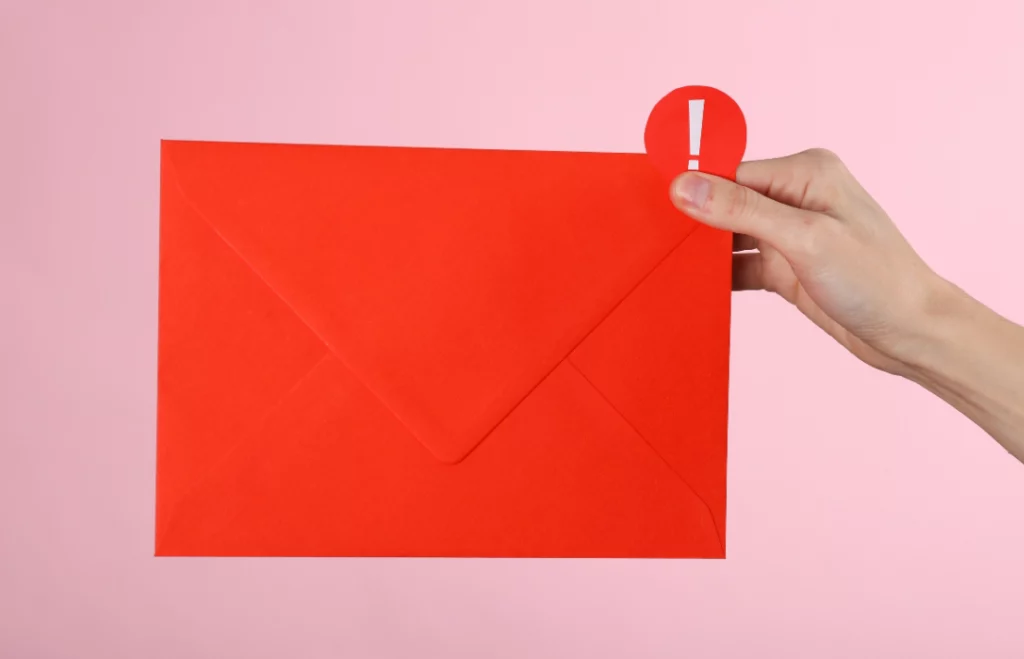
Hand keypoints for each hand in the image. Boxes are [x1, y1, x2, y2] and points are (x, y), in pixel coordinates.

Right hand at [669, 148, 957, 375]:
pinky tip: (696, 286)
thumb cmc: (877, 280)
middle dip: (694, 221)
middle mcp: (796, 197)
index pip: (731, 173)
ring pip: (728, 235)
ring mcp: (790, 234)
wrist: (912, 334)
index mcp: (806, 173)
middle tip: (654, 241)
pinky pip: (739, 264)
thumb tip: (685, 186)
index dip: (692, 190)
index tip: (651, 208)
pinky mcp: (786, 267)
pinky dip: (719, 275)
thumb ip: (741, 211)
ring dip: (704, 252)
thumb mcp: (804, 240)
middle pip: (725, 201)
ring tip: (668, 265)